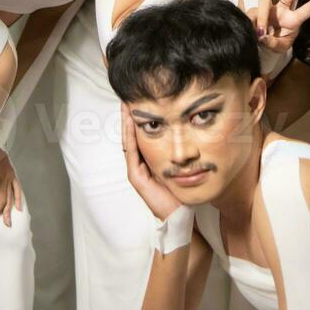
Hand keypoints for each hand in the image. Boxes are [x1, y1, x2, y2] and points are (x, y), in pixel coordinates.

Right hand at [122, 105, 180, 220]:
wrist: (179, 212)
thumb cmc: (180, 189)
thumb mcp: (177, 163)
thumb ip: (174, 149)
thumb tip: (183, 127)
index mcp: (147, 159)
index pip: (139, 134)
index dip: (137, 118)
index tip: (138, 99)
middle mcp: (139, 163)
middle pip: (130, 135)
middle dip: (128, 116)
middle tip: (127, 97)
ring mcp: (135, 170)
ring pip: (128, 141)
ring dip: (126, 123)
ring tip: (125, 105)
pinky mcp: (136, 177)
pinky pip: (131, 153)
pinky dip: (130, 136)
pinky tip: (131, 123)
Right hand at [254, 0, 309, 52]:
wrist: (259, 47)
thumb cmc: (274, 46)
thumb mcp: (278, 48)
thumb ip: (272, 42)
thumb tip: (262, 33)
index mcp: (294, 20)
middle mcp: (282, 10)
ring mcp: (269, 8)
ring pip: (265, 1)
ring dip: (263, 17)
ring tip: (261, 33)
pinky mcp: (254, 10)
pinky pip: (253, 12)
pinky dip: (254, 22)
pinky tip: (254, 32)